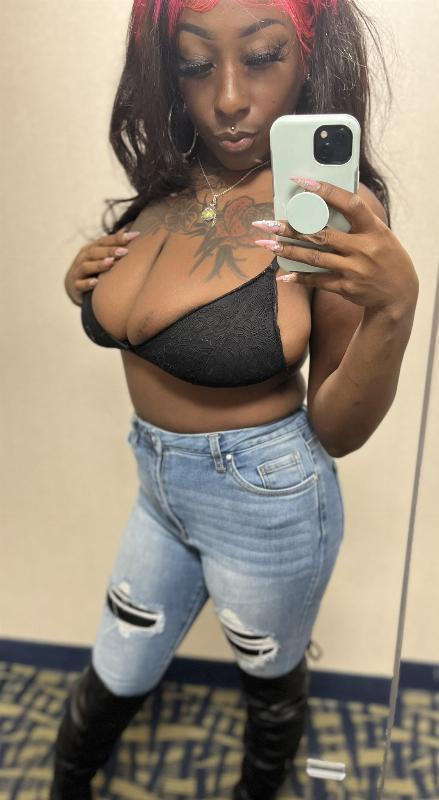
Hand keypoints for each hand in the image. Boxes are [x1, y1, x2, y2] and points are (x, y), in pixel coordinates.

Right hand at [64, 228, 140, 305]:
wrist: (73, 286)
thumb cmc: (93, 268)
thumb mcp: (101, 255)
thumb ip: (114, 244)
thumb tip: (131, 228)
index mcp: (91, 248)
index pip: (105, 241)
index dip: (119, 238)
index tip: (135, 235)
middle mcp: (83, 258)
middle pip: (95, 252)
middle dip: (110, 251)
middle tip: (125, 251)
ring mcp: (78, 272)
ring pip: (86, 267)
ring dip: (99, 265)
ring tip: (111, 262)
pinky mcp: (75, 286)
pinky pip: (80, 285)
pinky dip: (87, 283)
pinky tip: (96, 283)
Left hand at [252, 178, 418, 314]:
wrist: (398, 294)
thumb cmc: (386, 256)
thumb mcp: (380, 233)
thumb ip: (358, 219)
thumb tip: (329, 197)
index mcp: (373, 229)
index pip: (350, 204)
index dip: (327, 192)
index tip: (303, 183)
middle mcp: (362, 249)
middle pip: (321, 235)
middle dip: (292, 229)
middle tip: (268, 223)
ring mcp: (353, 270)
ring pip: (314, 258)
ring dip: (288, 251)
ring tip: (266, 244)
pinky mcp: (345, 287)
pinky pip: (318, 281)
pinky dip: (300, 278)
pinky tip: (283, 276)